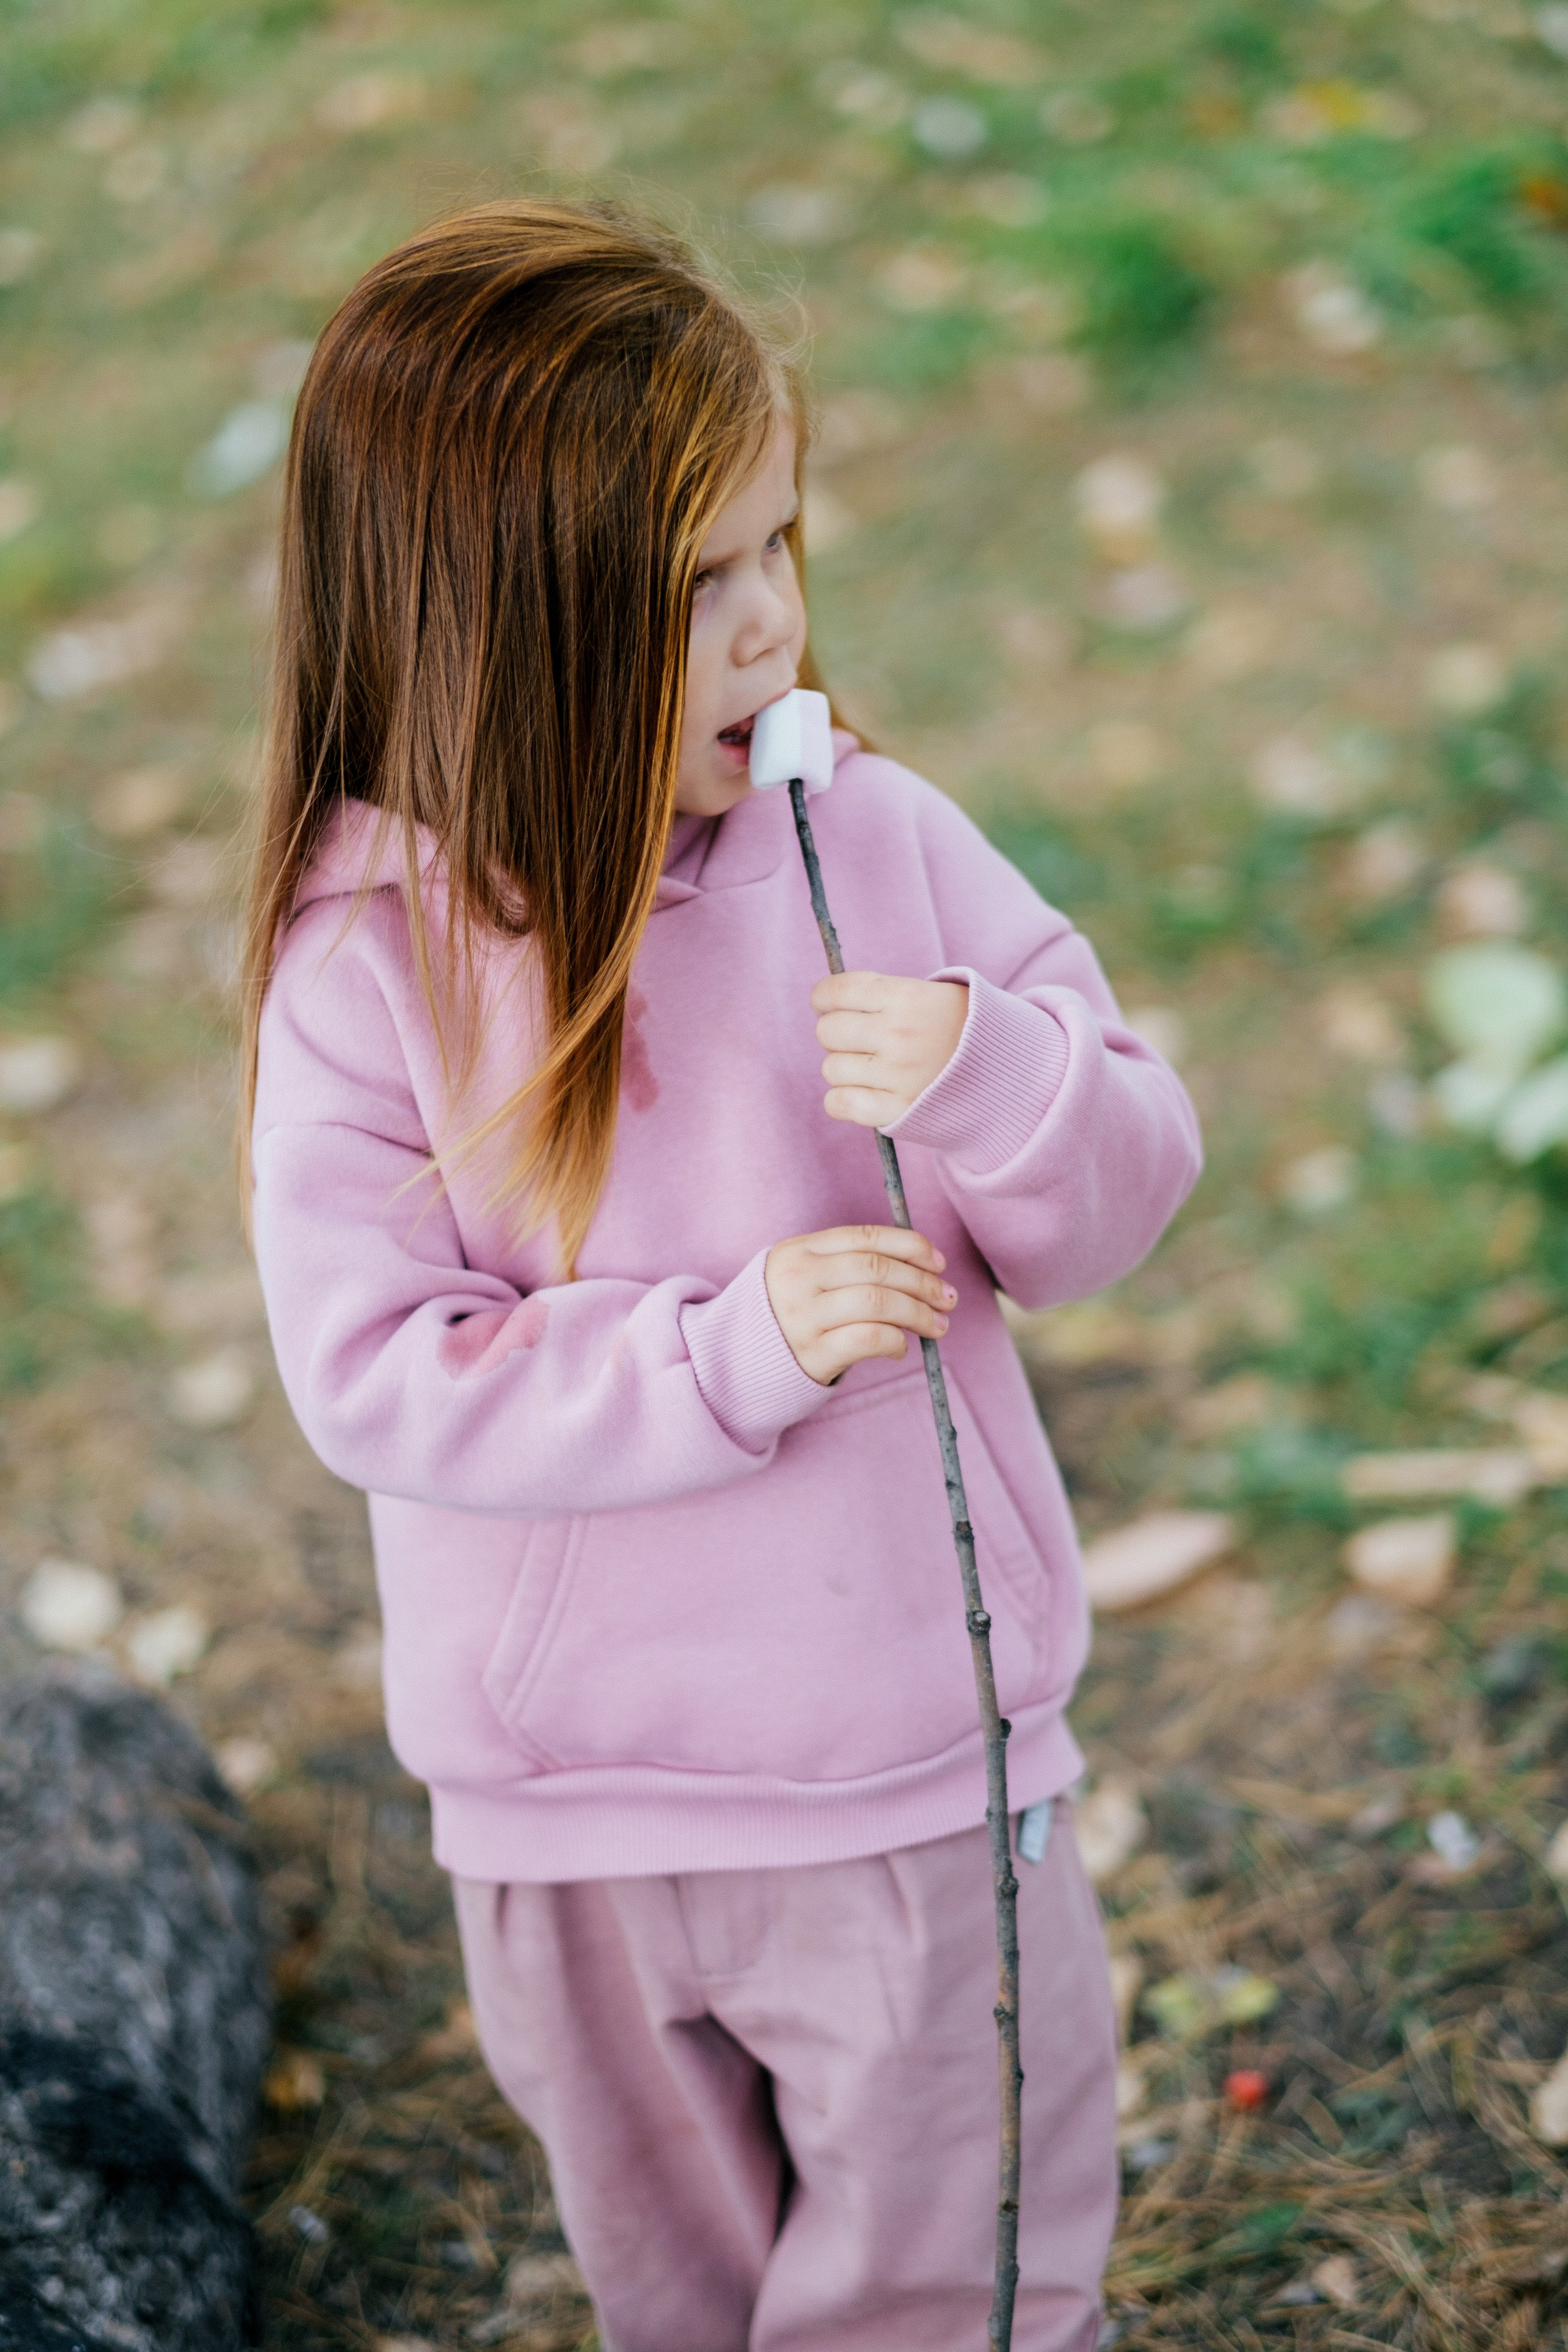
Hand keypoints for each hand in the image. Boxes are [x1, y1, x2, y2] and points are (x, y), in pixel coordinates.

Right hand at [765, 1224, 956, 1384]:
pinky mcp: (810, 1354)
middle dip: (923, 1282)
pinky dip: (895, 1341)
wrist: (735, 1361)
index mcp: (799, 1250)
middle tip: (948, 1298)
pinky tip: (901, 1347)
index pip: (866, 1237)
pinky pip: (868, 1339)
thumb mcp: (802, 1276)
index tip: (938, 1261)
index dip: (911, 1246)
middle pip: (877, 1269)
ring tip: (938, 1325)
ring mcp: (803, 1316)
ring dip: (918, 1312)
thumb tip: (921, 1267)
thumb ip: (846, 1265)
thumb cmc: (784, 1315)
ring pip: (878, 1302)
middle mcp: (799, 1278)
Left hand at [812, 971, 968, 1128]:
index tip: (827, 1004)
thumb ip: (883, 994)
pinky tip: (862, 1093)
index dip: (823, 998)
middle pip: (828, 1031)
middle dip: (837, 1034)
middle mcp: (898, 1033)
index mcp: (907, 996)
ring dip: (845, 1068)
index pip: (835, 992)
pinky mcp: (898, 1110)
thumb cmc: (964, 1029)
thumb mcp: (934, 994)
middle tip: (859, 1039)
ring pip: (831, 1069)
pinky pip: (839, 1104)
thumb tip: (826, 1000)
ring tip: (872, 1067)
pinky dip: (843, 1100)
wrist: (1011, 1073)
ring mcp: (897, 1074)